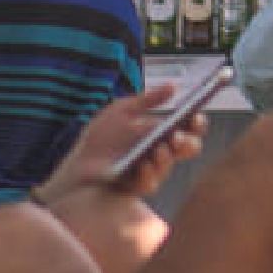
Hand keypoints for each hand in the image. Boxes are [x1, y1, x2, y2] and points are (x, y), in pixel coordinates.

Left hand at [44, 84, 205, 202]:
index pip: (189, 128)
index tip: (194, 116)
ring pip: (168, 165)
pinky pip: (150, 183)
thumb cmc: (100, 137)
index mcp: (163, 132)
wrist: (77, 162)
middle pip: (188, 148)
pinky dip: (149, 173)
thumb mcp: (122, 110)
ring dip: (166, 157)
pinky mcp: (136, 187)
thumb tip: (173, 86)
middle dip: (187, 142)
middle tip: (176, 135)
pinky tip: (144, 164)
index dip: (196, 123)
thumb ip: (147, 99)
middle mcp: (162, 152)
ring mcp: (151, 171)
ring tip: (160, 147)